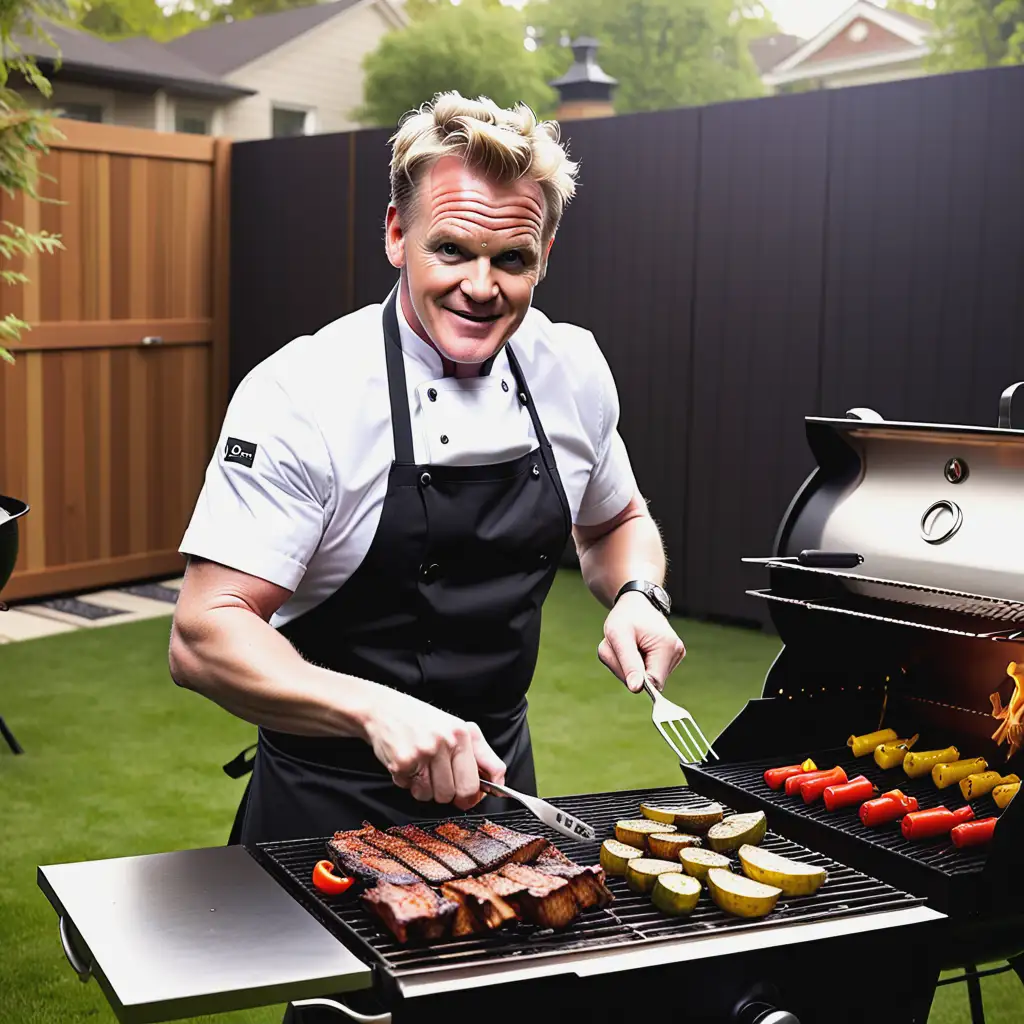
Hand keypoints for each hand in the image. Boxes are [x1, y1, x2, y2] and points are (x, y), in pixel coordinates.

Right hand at [361, 688, 505, 808]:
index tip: (469, 798)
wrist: (382, 709)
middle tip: (440, 780)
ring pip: (432, 796)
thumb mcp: (458, 728)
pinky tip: (406, 763)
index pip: (478, 780)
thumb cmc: (422, 721)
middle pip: (456, 793)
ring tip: (420, 767)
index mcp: (463, 733)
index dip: (474, 796)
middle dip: (449, 794)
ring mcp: (423, 752)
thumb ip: (482, 755)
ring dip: (425, 788)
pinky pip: (411, 790)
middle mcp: (445, 742)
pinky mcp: (402, 762)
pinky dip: (407, 782)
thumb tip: (499, 783)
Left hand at [598, 591, 685, 692]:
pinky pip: (649, 672)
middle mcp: (676, 652)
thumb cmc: (625, 617)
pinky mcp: (670, 658)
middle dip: (628, 671)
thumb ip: (628, 663)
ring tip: (627, 647)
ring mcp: (675, 656)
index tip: (621, 661)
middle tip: (620, 650)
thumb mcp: (618, 636)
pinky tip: (635, 649)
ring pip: (648, 679)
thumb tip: (636, 689)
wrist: (635, 603)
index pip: (652, 682)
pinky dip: (636, 665)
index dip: (633, 678)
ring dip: (630, 668)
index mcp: (667, 646)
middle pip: (649, 682)